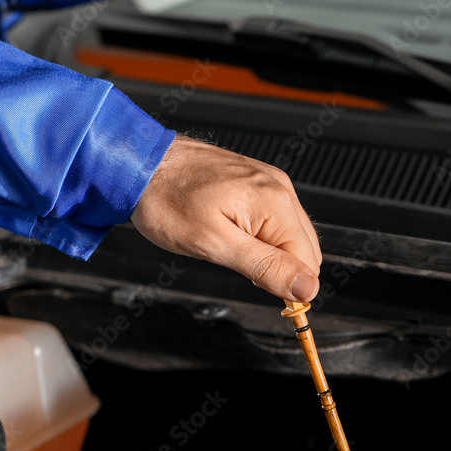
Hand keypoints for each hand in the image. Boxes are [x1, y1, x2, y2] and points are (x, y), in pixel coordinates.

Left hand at [131, 136, 321, 301]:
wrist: (141, 163)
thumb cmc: (167, 200)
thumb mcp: (214, 244)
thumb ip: (265, 267)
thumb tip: (306, 287)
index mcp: (275, 204)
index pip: (309, 262)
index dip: (287, 286)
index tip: (256, 287)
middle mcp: (279, 188)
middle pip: (305, 250)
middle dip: (278, 268)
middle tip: (235, 264)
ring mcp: (269, 182)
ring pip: (290, 236)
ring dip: (266, 253)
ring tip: (228, 245)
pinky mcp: (256, 182)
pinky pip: (274, 220)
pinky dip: (258, 236)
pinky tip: (229, 232)